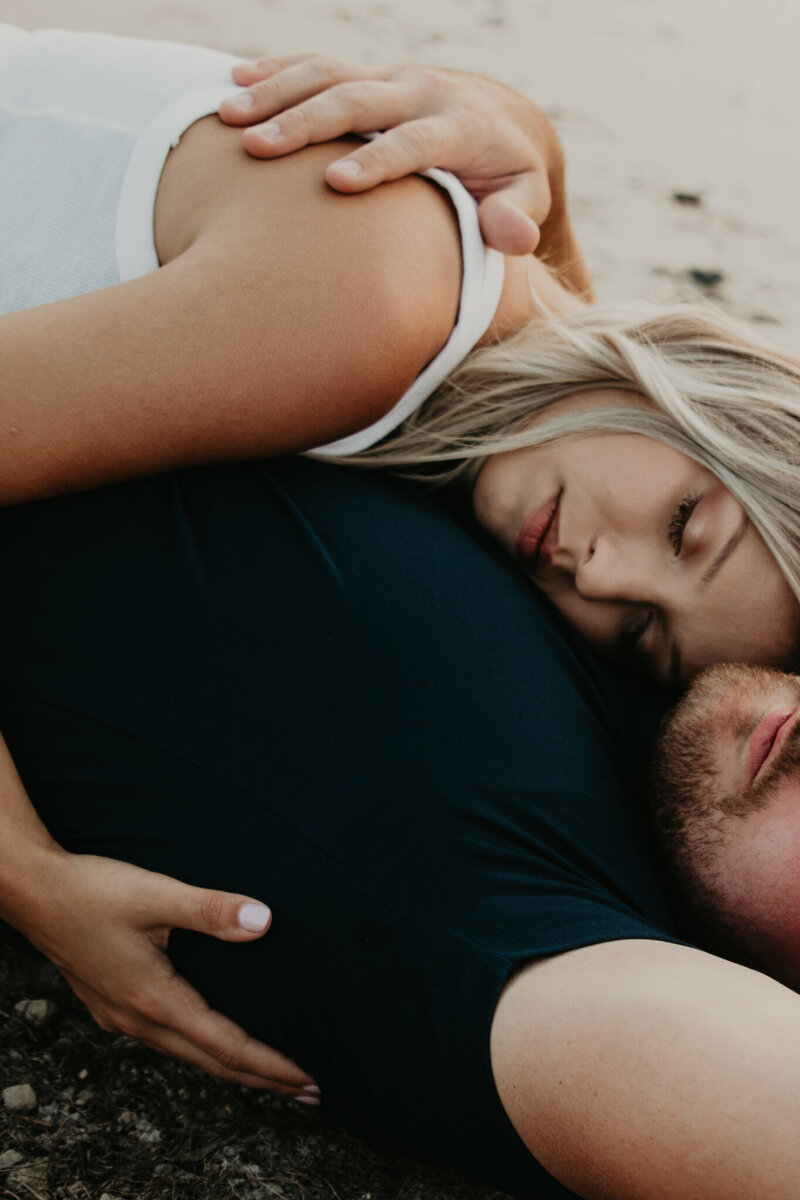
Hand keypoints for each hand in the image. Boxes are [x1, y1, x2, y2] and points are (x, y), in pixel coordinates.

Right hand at [16, 848, 317, 1098]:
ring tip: (269, 1074)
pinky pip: (167, 1041)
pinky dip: (201, 1048)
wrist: (32, 891)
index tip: (308, 1080)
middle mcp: (138, 1019)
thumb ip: (211, 909)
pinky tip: (209, 1038)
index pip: (227, 1047)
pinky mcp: (111, 1003)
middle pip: (211, 1063)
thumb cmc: (91, 891)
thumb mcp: (156, 895)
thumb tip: (264, 921)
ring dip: (232, 1066)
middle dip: (262, 1080)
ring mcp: (121, 1015)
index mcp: (155, 1000)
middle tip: (308, 1092)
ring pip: (188, 1054)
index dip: (271, 1066)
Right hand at [219, 56, 559, 255]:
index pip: (415, 141)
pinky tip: (233, 83)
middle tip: (256, 147)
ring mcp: (390, 79)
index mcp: (458, 127)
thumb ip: (518, 218)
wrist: (501, 120)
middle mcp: (420, 92)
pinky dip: (276, 70)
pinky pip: (317, 64)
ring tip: (229, 119)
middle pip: (359, 100)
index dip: (377, 160)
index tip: (336, 183)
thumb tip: (513, 237)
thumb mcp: (525, 198)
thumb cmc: (507, 178)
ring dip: (277, 92)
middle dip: (306, 122)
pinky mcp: (367, 75)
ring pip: (329, 74)